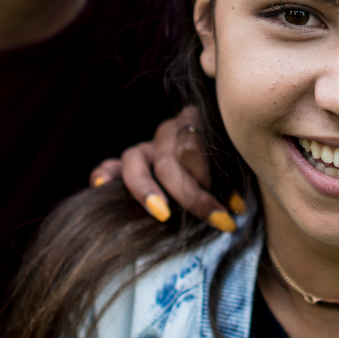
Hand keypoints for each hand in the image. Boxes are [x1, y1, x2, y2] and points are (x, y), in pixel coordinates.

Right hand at [89, 106, 240, 232]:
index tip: (225, 206)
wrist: (208, 167)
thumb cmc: (223, 167)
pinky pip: (110, 166)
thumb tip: (236, 207)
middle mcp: (168, 130)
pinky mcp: (128, 164)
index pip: (191, 145)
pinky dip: (104, 174)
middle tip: (208, 215)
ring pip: (134, 157)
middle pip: (167, 159)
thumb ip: (230, 181)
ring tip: (162, 213)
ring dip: (146, 188)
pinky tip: (101, 185)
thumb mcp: (230, 167)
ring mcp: (146, 145)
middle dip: (189, 192)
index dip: (205, 176)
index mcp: (195, 122)